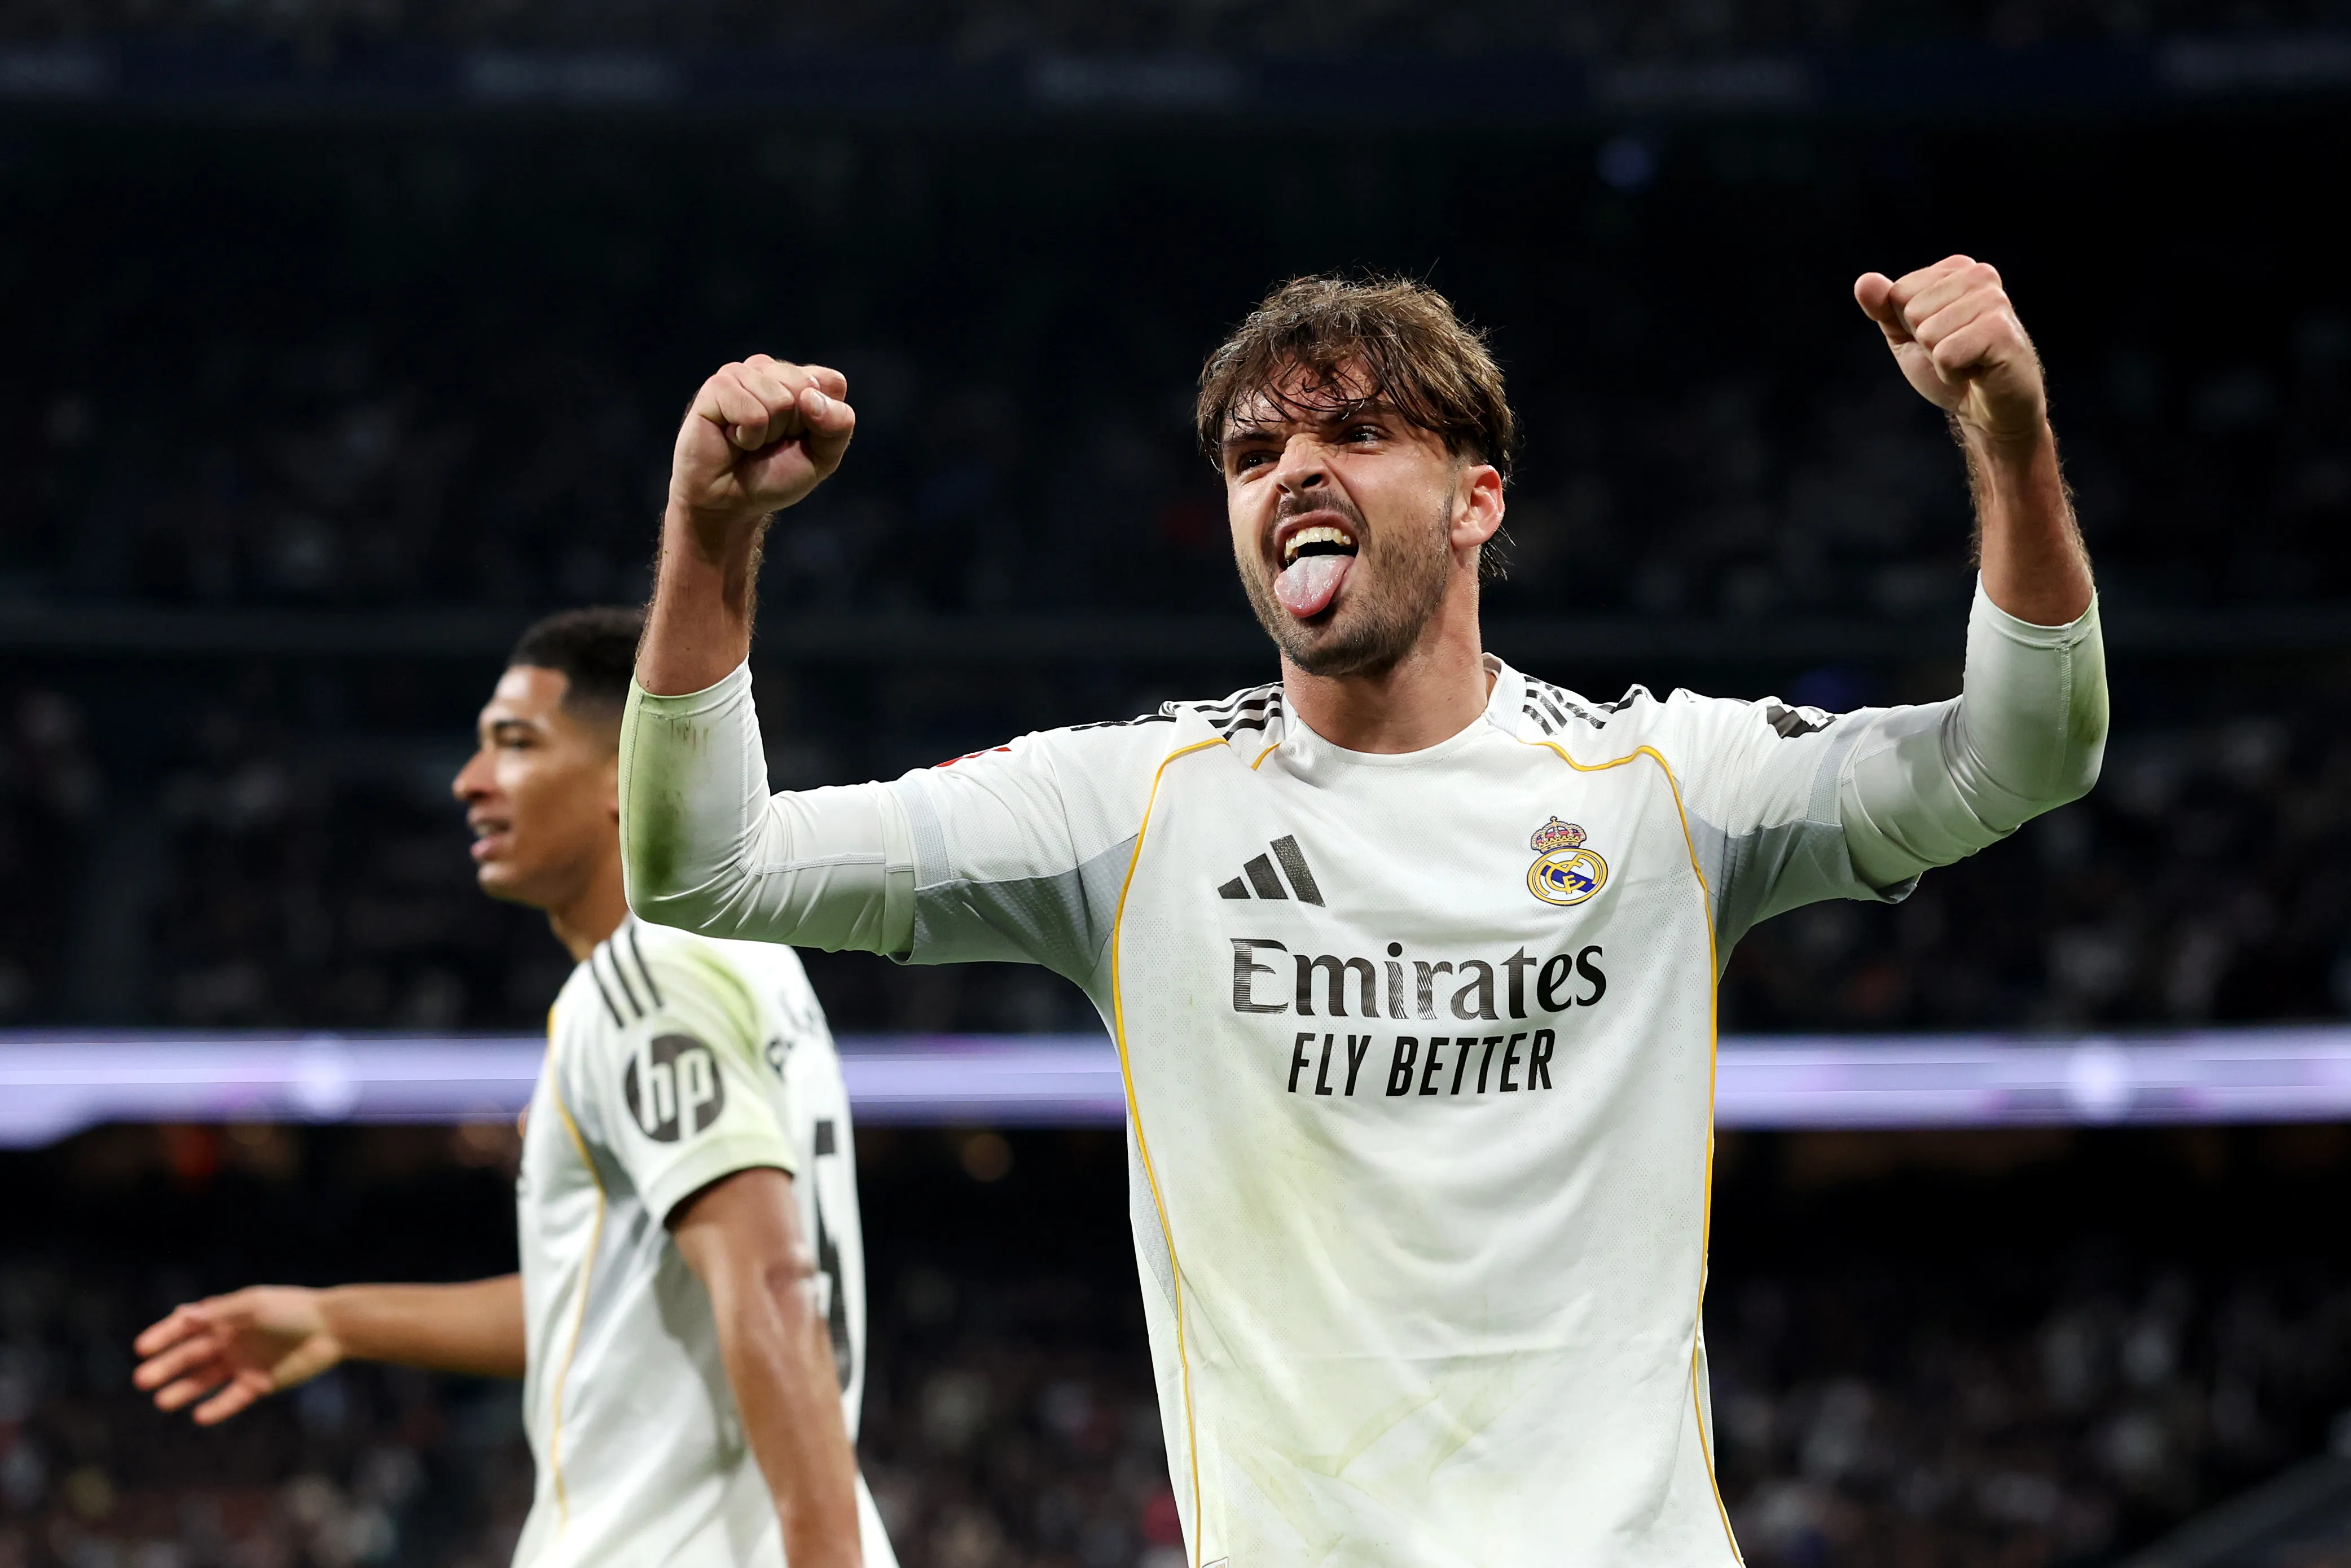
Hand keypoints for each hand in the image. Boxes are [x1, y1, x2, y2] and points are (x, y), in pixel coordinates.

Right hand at [133, 1286, 344, 1424]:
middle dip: (166, 1367)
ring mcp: (242, 1363)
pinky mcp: (258, 1384)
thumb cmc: (292, 1309)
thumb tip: (182, 1315)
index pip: (186, 1328)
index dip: (163, 1337)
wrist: (332, 1329)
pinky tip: (200, 1416)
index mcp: (225, 1318)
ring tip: (162, 1401)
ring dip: (184, 1390)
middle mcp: (229, 1341)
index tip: (141, 1349)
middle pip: (190, 1357)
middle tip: (142, 1380)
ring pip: (204, 1381)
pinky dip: (216, 1408)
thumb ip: (219, 1313)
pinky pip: (231, 1399)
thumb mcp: (254, 1306)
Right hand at [670, 356, 855, 536]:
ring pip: (779, 400)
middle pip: (806, 387)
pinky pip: (751, 412)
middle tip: (770, 441)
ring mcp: (741, 374)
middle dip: (793, 427)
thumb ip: (838, 425)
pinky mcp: (716, 387)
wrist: (730, 501)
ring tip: (749, 440)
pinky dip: (747, 436)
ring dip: (768, 433)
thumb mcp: (823, 456)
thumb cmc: (775, 475)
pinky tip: (733, 438)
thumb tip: (811, 397)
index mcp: (799, 379)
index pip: (832, 382)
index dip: (824, 421)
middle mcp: (770, 370)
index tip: (800, 438)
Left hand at [1855, 258, 2046, 443]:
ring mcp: (1994, 301)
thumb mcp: (1908, 335)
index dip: (1909, 325)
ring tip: (1968, 360)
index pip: (1899, 292)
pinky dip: (1953, 373)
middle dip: (1925, 342)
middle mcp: (1980, 275)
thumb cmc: (1953, 366)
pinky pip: (1946, 355)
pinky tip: (1976, 371)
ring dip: (1940, 359)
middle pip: (1912, 311)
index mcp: (1957, 269)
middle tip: (1956, 351)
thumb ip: (1884, 307)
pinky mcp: (2001, 331)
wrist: (1990, 408)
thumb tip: (1865, 281)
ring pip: (1928, 333)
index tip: (1941, 335)